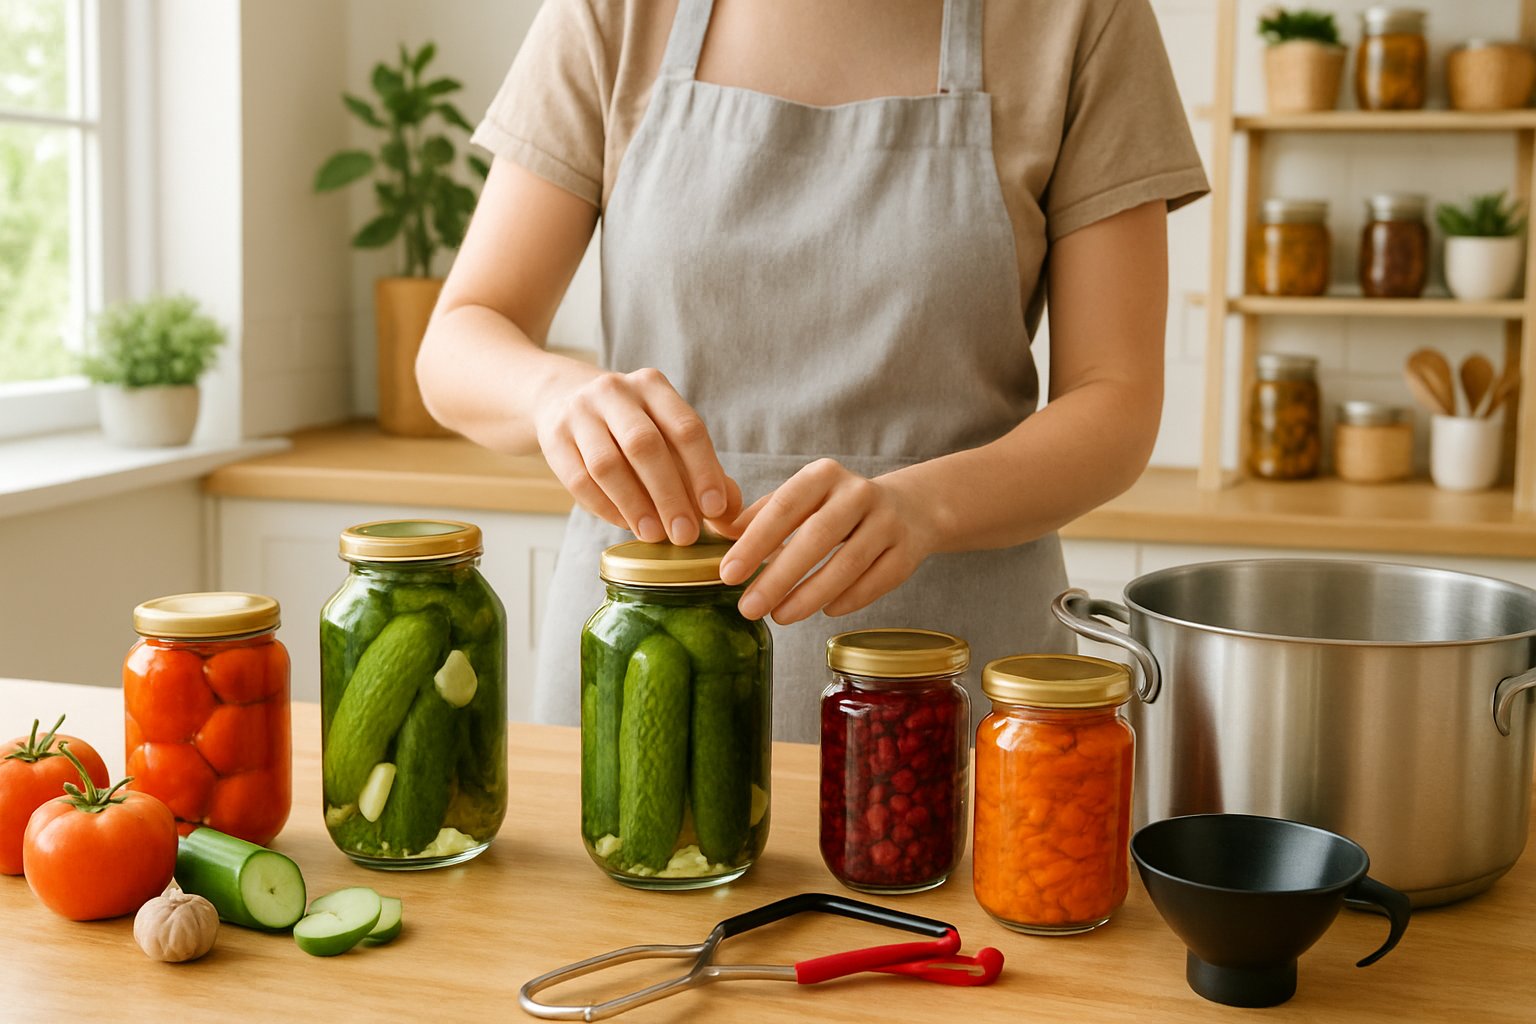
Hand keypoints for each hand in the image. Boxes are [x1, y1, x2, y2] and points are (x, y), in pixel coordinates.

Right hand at [534, 367, 740, 544]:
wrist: (561, 397)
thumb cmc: (629, 425)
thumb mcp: (666, 433)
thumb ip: (701, 470)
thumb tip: (730, 513)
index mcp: (653, 386)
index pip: (685, 427)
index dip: (703, 470)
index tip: (715, 509)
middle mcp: (615, 391)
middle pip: (645, 445)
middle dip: (669, 494)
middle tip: (685, 535)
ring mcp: (579, 412)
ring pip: (607, 464)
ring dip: (635, 505)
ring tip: (654, 535)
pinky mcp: (554, 438)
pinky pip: (579, 480)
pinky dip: (606, 507)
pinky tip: (626, 524)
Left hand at [714, 459, 940, 623]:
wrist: (908, 509)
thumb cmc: (834, 509)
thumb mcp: (799, 500)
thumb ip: (758, 516)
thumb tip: (716, 532)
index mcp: (822, 475)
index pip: (783, 507)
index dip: (754, 543)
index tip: (727, 575)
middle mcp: (857, 493)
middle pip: (816, 537)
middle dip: (779, 576)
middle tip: (748, 608)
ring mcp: (887, 522)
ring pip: (848, 564)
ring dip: (810, 595)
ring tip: (780, 616)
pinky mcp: (907, 551)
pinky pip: (876, 581)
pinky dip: (849, 600)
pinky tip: (824, 611)